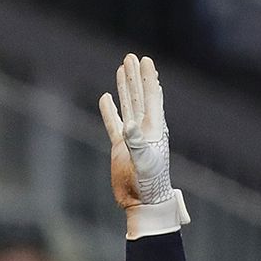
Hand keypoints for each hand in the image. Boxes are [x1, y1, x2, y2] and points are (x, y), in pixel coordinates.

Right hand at [100, 53, 187, 233]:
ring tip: (122, 68)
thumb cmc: (149, 184)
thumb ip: (137, 144)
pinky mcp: (120, 147)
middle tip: (132, 57)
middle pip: (140, 96)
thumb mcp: (144, 163)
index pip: (151, 98)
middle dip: (136, 76)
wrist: (142, 203)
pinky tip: (106, 98)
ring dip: (125, 87)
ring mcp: (132, 138)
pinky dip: (110, 110)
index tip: (146, 60)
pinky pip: (113, 123)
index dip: (148, 78)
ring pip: (128, 106)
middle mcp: (144, 130)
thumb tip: (129, 125)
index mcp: (154, 130)